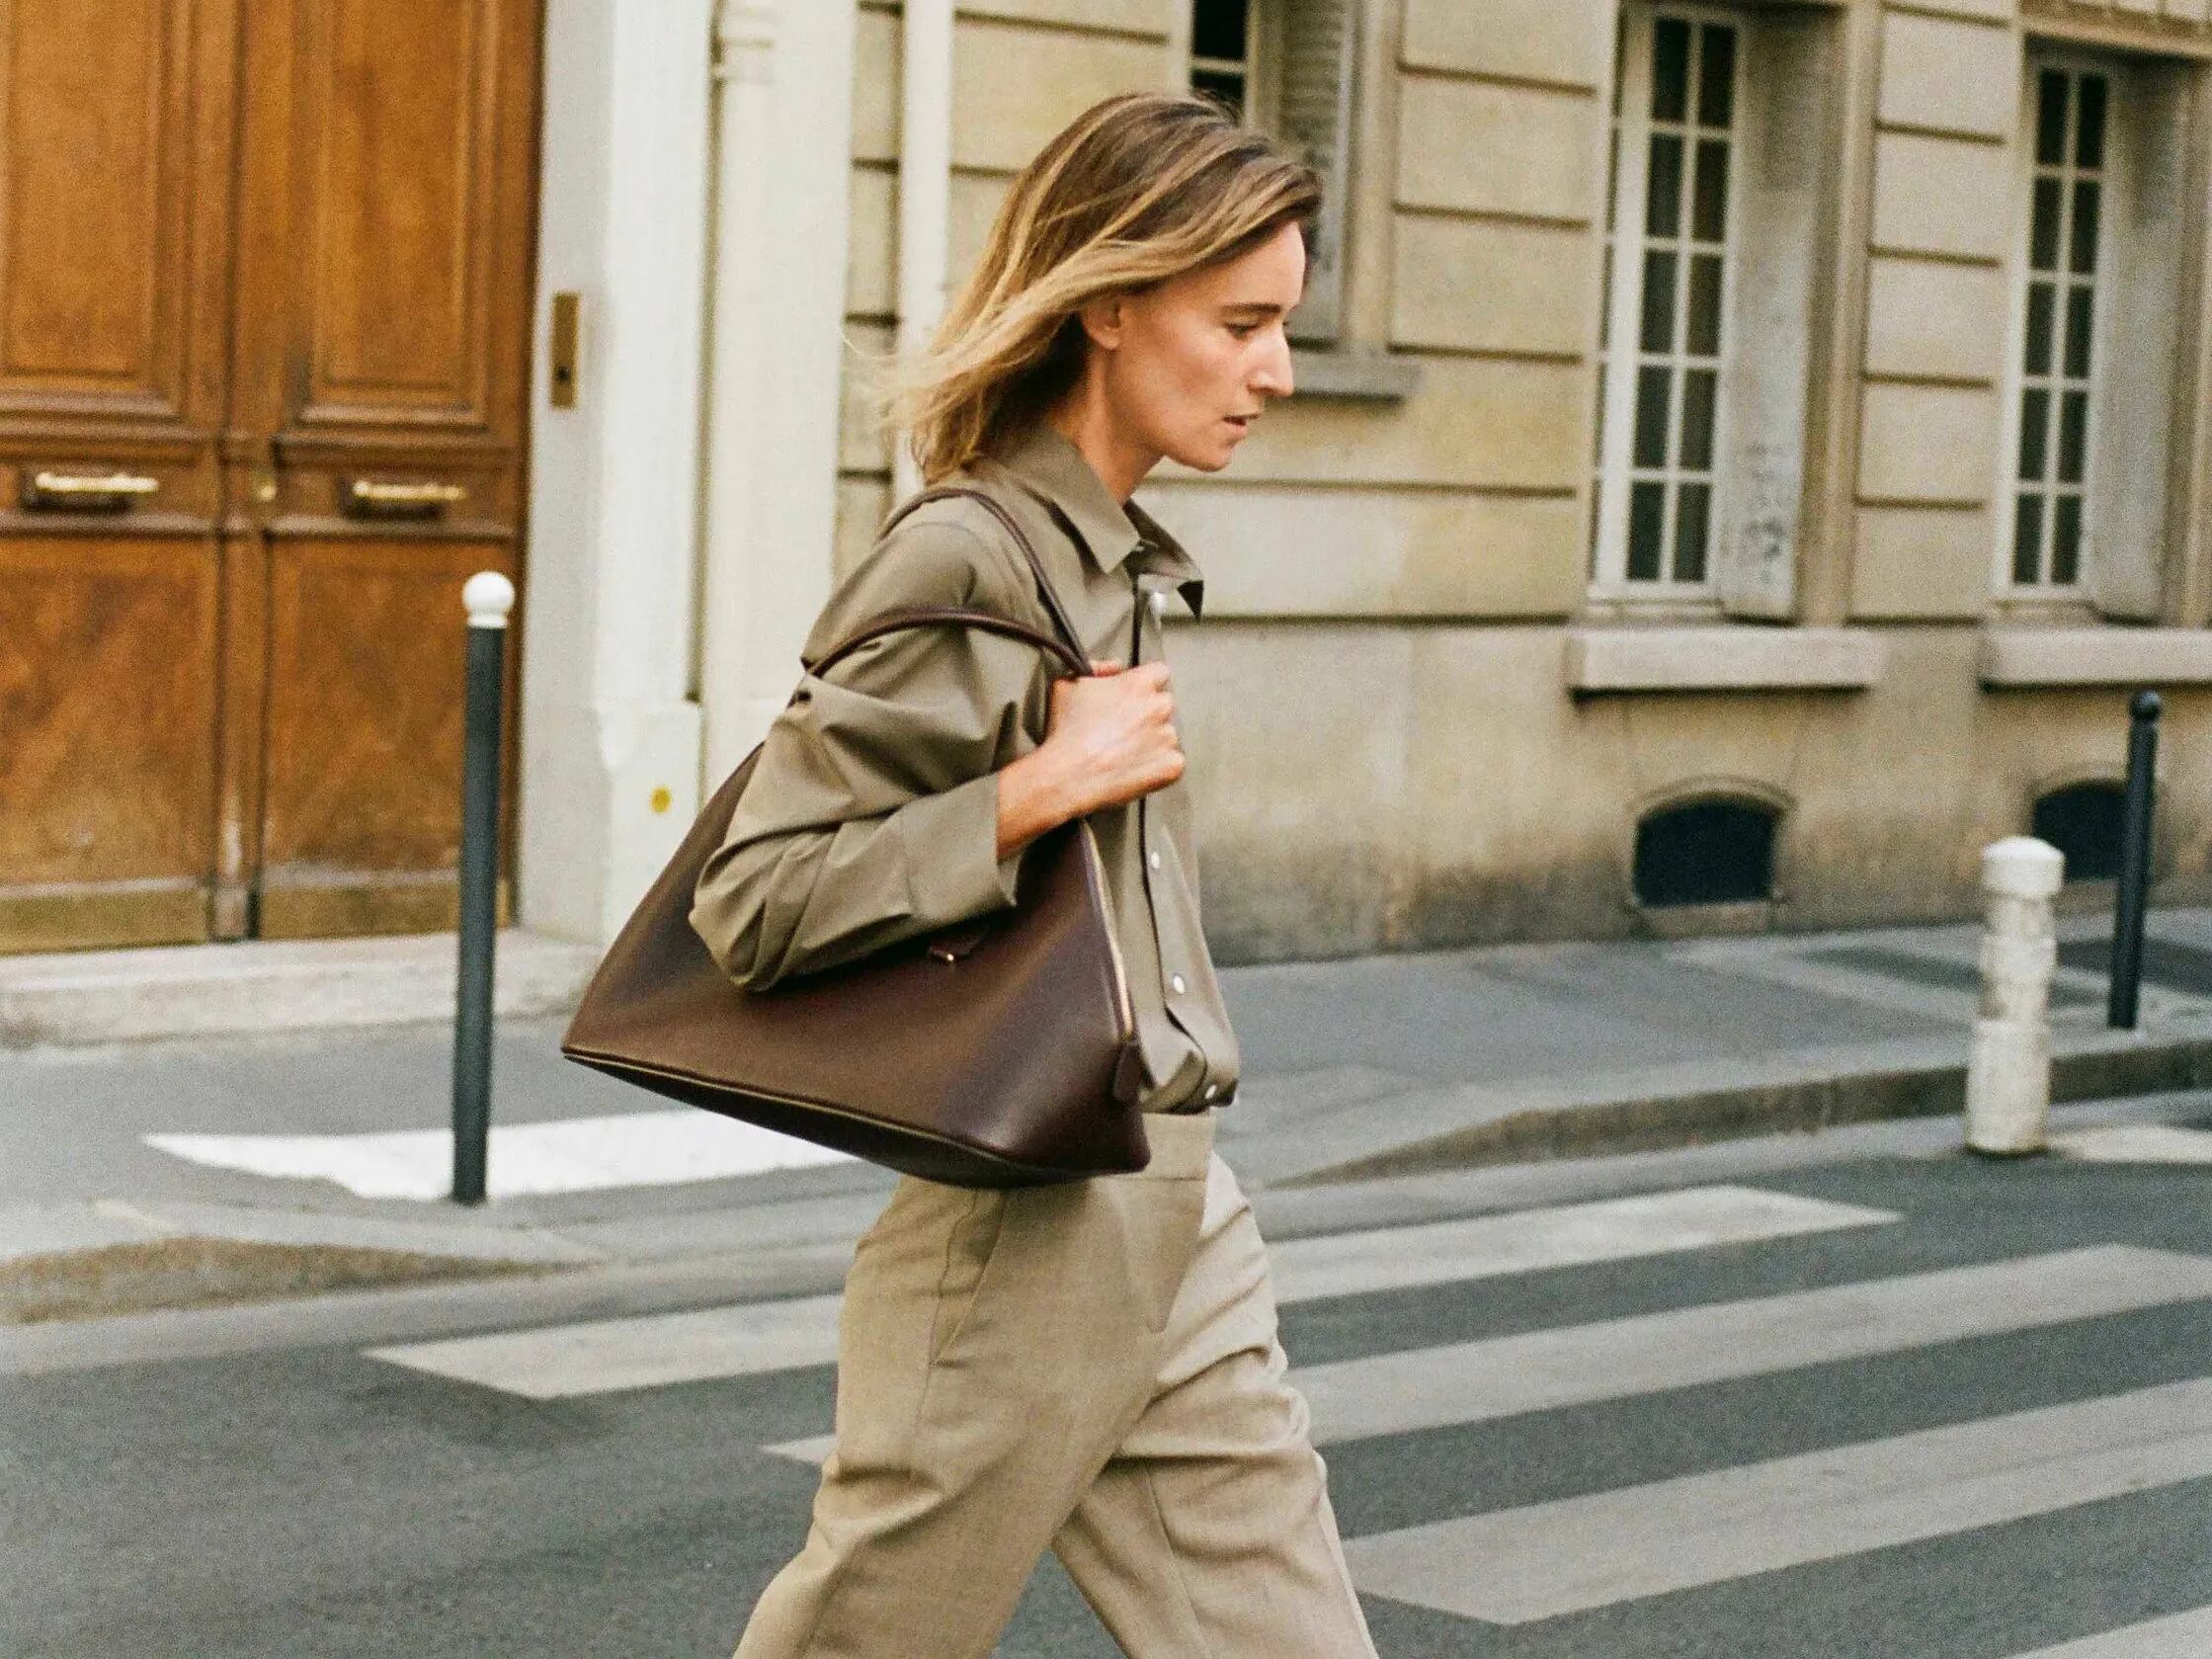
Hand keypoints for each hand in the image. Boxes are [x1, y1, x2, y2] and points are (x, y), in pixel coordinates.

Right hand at [1040, 659, 1184, 815]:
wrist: (1069, 775)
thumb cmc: (1066, 731)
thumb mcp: (1068, 684)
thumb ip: (1096, 668)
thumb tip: (1115, 668)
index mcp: (1139, 683)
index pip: (1159, 673)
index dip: (1146, 685)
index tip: (1134, 696)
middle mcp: (1159, 707)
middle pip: (1164, 705)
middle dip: (1148, 714)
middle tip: (1124, 729)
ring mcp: (1168, 737)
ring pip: (1168, 735)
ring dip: (1154, 741)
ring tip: (1125, 753)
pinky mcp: (1172, 765)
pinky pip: (1173, 763)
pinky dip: (1160, 767)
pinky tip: (1136, 770)